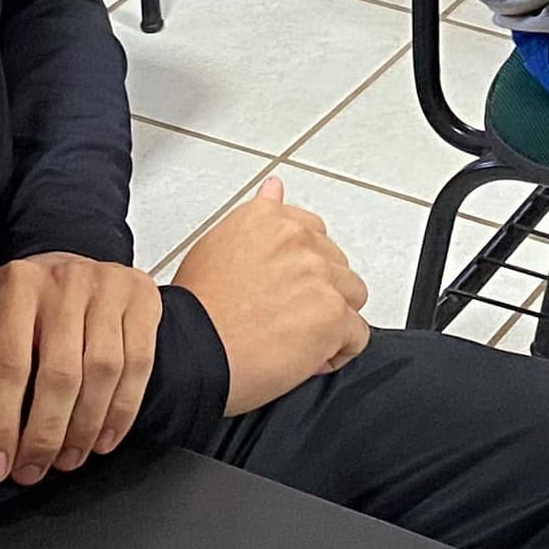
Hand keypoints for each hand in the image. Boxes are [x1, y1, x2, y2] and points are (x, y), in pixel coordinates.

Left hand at [0, 250, 166, 485]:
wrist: (74, 265)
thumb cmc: (18, 303)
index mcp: (17, 285)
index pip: (9, 364)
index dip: (0, 422)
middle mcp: (66, 282)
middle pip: (60, 375)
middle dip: (44, 435)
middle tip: (31, 473)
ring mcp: (110, 289)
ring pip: (103, 373)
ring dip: (84, 429)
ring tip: (65, 462)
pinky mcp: (143, 301)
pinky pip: (139, 365)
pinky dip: (122, 411)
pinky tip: (102, 441)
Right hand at [171, 179, 367, 415]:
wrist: (191, 353)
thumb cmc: (196, 312)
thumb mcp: (217, 244)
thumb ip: (258, 217)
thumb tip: (274, 188)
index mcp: (268, 218)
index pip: (313, 234)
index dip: (302, 268)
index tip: (284, 288)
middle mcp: (298, 239)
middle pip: (336, 266)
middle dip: (318, 293)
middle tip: (283, 318)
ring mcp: (319, 275)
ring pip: (352, 297)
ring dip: (332, 319)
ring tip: (295, 339)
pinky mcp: (333, 315)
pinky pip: (357, 336)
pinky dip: (338, 352)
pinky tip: (306, 360)